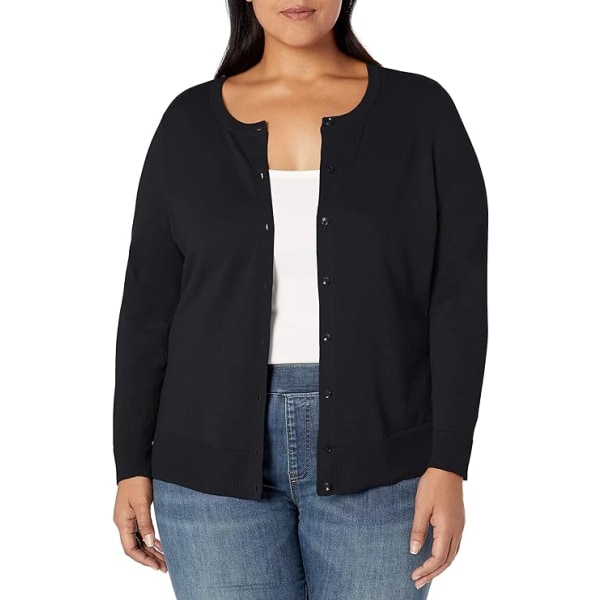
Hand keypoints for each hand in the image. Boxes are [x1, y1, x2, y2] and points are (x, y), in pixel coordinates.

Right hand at [113, 476, 167, 572]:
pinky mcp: (134, 513)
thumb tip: (149, 543)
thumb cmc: (137, 482)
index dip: (143, 559)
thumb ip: (145, 523)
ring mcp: (128, 518)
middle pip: (136, 547)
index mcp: (122, 522)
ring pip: (139, 540)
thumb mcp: (142, 503)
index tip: (156, 565)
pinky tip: (159, 544)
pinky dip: (150, 539)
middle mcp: (124, 523)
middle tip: (164, 566)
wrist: (135, 466)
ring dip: (150, 550)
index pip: (130, 548)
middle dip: (149, 558)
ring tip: (164, 559)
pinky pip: (142, 531)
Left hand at [409, 467, 464, 588]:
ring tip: (426, 574)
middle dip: (432, 573)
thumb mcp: (421, 507)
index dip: (426, 569)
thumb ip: (418, 530)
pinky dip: (445, 557)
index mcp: (448, 528)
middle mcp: (457, 530)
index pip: (438, 557)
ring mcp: (460, 526)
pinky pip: (454, 546)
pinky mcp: (458, 521)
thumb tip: (415, 551)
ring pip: (452, 555)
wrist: (447, 468)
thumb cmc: (433, 485)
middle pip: (447, 561)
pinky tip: (437, 558)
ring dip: (440, 567)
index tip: (414, 576)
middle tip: (418, 582)